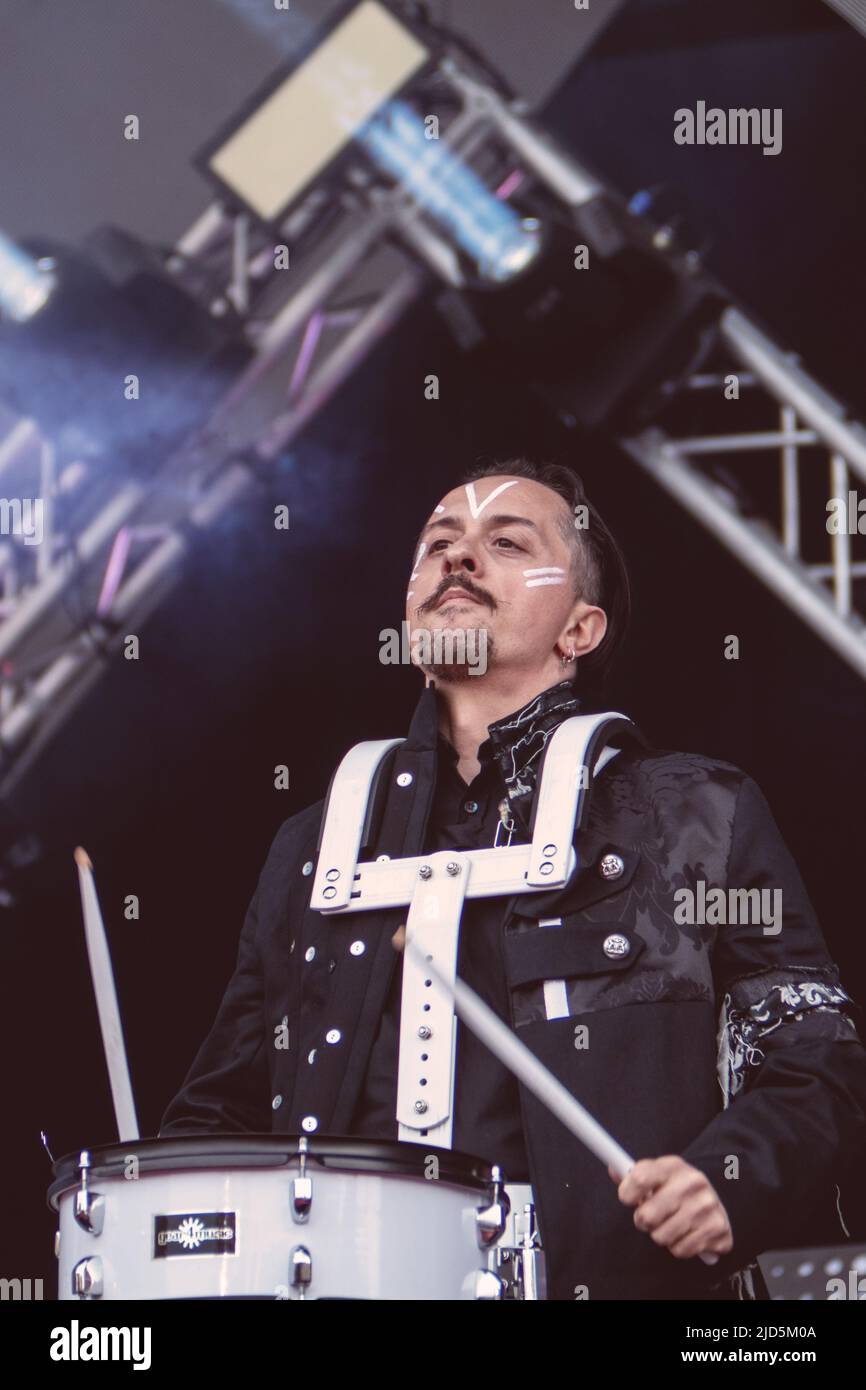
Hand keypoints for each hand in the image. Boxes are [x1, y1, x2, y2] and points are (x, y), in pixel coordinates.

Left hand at [608, 1155, 733, 1260]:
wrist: (716, 1205)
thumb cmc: (677, 1191)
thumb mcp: (658, 1176)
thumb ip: (635, 1175)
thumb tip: (613, 1169)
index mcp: (673, 1165)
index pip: (639, 1178)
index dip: (627, 1193)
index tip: (629, 1199)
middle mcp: (692, 1182)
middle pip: (647, 1215)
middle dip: (643, 1221)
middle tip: (651, 1217)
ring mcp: (706, 1205)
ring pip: (661, 1236)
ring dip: (661, 1236)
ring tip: (670, 1225)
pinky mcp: (717, 1228)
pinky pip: (680, 1250)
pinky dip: (678, 1247)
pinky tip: (686, 1235)